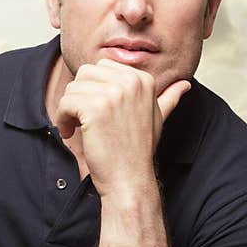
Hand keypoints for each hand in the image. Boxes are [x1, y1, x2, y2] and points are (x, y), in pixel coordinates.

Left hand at [55, 59, 190, 197]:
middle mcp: (130, 82)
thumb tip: (184, 85)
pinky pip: (65, 102)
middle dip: (79, 95)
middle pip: (85, 73)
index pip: (102, 67)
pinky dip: (61, 118)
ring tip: (77, 128)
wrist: (129, 179)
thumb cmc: (139, 150)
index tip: (96, 111)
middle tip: (82, 119)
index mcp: (143, 79)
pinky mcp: (95, 108)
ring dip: (68, 109)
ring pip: (73, 87)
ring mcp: (113, 94)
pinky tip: (70, 132)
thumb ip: (168, 98)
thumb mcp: (157, 119)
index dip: (94, 89)